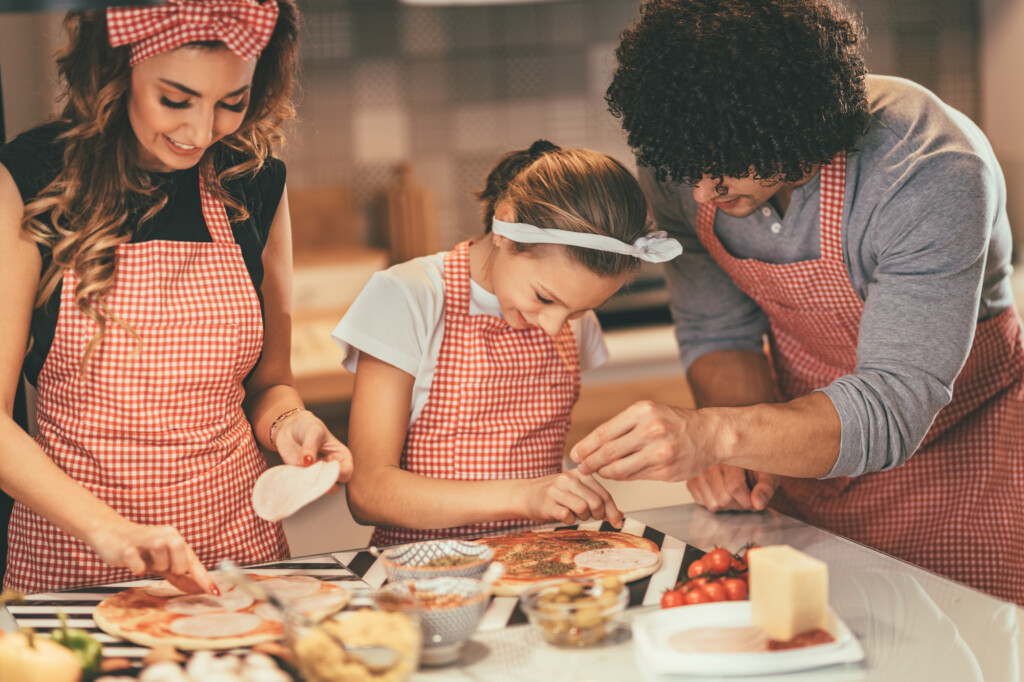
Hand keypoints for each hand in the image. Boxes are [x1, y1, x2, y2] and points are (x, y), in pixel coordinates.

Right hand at [90, 521, 215, 594]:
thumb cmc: (140, 549)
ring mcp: (145, 540)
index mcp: (175, 538)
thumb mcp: (162, 562)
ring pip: (162, 554)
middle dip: (175, 567)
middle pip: (181, 552)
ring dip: (157, 566)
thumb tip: (199, 589)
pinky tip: (135, 565)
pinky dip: (138, 568)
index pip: (193, 561)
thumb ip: (179, 575)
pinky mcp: (127, 548)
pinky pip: (138, 564)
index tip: (215, 593)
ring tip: (148, 563)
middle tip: (162, 568)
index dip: (204, 578)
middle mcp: (164, 535)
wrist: (110, 533)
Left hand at [274, 410, 353, 487]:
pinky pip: (302, 486)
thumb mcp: (313, 431)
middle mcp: (330, 468)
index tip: (325, 466)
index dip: (338, 473)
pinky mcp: (301, 477)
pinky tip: (294, 470)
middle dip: (322, 481)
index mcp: (341, 457)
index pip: (346, 472)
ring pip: (317, 488)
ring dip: (309, 482)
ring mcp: (315, 474)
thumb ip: (311, 446)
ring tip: (301, 467)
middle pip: (333, 486)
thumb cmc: (307, 426)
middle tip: (311, 468)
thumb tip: (307, 462)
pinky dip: (298, 482)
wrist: (289, 427)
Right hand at [524, 469, 623, 526]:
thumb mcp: (577, 491)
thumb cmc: (555, 494)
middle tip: (591, 516)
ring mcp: (557, 490)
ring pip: (583, 508)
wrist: (525, 494)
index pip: (604, 493)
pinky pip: (568, 517)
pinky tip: (564, 516)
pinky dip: (570, 521)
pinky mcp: (547, 504)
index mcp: (580, 474)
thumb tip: (620, 515)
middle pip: (596, 502)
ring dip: (583, 517)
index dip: (613, 511)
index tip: (618, 522)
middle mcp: (569, 479)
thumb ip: (597, 500)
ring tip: (575, 513)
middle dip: (598, 514)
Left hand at [570, 401, 713, 481]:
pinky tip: (616, 474)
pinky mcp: (665, 471)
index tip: (575, 454)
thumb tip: (592, 446)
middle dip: (589, 462)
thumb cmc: (674, 423)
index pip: (604, 432)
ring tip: (596, 472)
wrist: (710, 435)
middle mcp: (651, 431)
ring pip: (619, 469)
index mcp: (643, 412)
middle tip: (580, 467)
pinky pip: (634, 477)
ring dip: (603, 472)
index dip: (586, 446)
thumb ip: (623, 428)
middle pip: (608, 452)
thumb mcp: (649, 413)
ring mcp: (659, 453)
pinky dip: (621, 477)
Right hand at [687, 464, 778, 511]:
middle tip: (745, 497)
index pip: (734, 487)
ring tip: (734, 494)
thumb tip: (758, 504)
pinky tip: (722, 492)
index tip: (754, 501)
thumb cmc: (754, 467)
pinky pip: (703, 503)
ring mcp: (698, 473)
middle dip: (738, 504)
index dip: (747, 501)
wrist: (739, 458)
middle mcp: (709, 462)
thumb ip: (765, 488)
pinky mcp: (691, 482)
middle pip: (723, 498)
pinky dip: (715, 503)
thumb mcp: (767, 474)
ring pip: (713, 504)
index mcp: (729, 455)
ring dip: (727, 506)